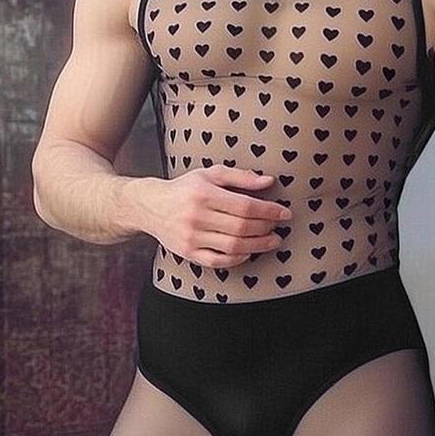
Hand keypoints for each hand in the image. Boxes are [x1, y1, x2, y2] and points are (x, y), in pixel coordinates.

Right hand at [133, 164, 291, 267]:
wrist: (150, 206)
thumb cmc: (185, 188)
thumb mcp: (210, 174)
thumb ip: (240, 177)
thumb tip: (268, 181)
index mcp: (204, 193)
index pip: (245, 206)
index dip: (269, 211)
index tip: (284, 213)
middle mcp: (196, 216)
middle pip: (241, 227)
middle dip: (266, 228)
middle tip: (278, 226)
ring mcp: (191, 237)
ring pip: (232, 246)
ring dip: (258, 245)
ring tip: (272, 241)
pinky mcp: (188, 253)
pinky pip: (218, 261)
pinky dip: (237, 259)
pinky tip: (249, 252)